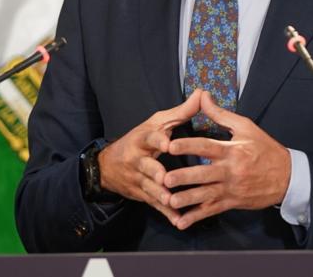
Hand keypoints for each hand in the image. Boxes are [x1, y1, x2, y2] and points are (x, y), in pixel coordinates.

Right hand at [97, 89, 201, 224]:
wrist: (109, 165)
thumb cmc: (140, 139)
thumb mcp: (157, 123)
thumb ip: (181, 112)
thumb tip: (203, 93)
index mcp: (143, 139)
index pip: (149, 138)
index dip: (157, 141)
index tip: (167, 144)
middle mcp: (137, 160)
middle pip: (146, 166)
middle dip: (155, 173)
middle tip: (165, 179)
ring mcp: (138, 179)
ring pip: (150, 188)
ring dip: (161, 196)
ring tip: (172, 201)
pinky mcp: (141, 194)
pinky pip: (154, 204)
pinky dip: (166, 213)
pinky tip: (179, 220)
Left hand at [163, 91, 290, 229]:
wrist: (287, 176)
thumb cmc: (265, 149)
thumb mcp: (245, 127)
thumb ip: (220, 114)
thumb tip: (202, 96)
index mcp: (232, 150)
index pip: (206, 147)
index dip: (188, 146)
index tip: (170, 145)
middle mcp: (230, 170)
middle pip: (203, 174)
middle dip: (184, 177)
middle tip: (165, 178)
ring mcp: (231, 188)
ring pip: (206, 195)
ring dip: (187, 199)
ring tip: (169, 201)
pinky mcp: (232, 202)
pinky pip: (212, 211)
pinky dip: (196, 217)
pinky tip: (181, 222)